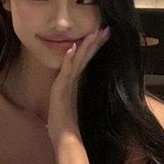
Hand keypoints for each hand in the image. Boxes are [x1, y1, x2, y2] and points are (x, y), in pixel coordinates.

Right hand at [47, 27, 110, 143]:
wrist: (62, 136)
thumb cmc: (66, 122)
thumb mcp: (74, 103)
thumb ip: (76, 92)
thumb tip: (86, 85)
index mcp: (73, 81)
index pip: (86, 60)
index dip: (94, 47)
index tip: (104, 35)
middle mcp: (68, 79)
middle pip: (82, 56)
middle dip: (93, 42)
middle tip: (103, 27)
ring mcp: (64, 83)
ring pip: (75, 61)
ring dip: (83, 46)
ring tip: (91, 33)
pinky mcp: (60, 89)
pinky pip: (66, 72)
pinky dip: (68, 60)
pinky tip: (71, 50)